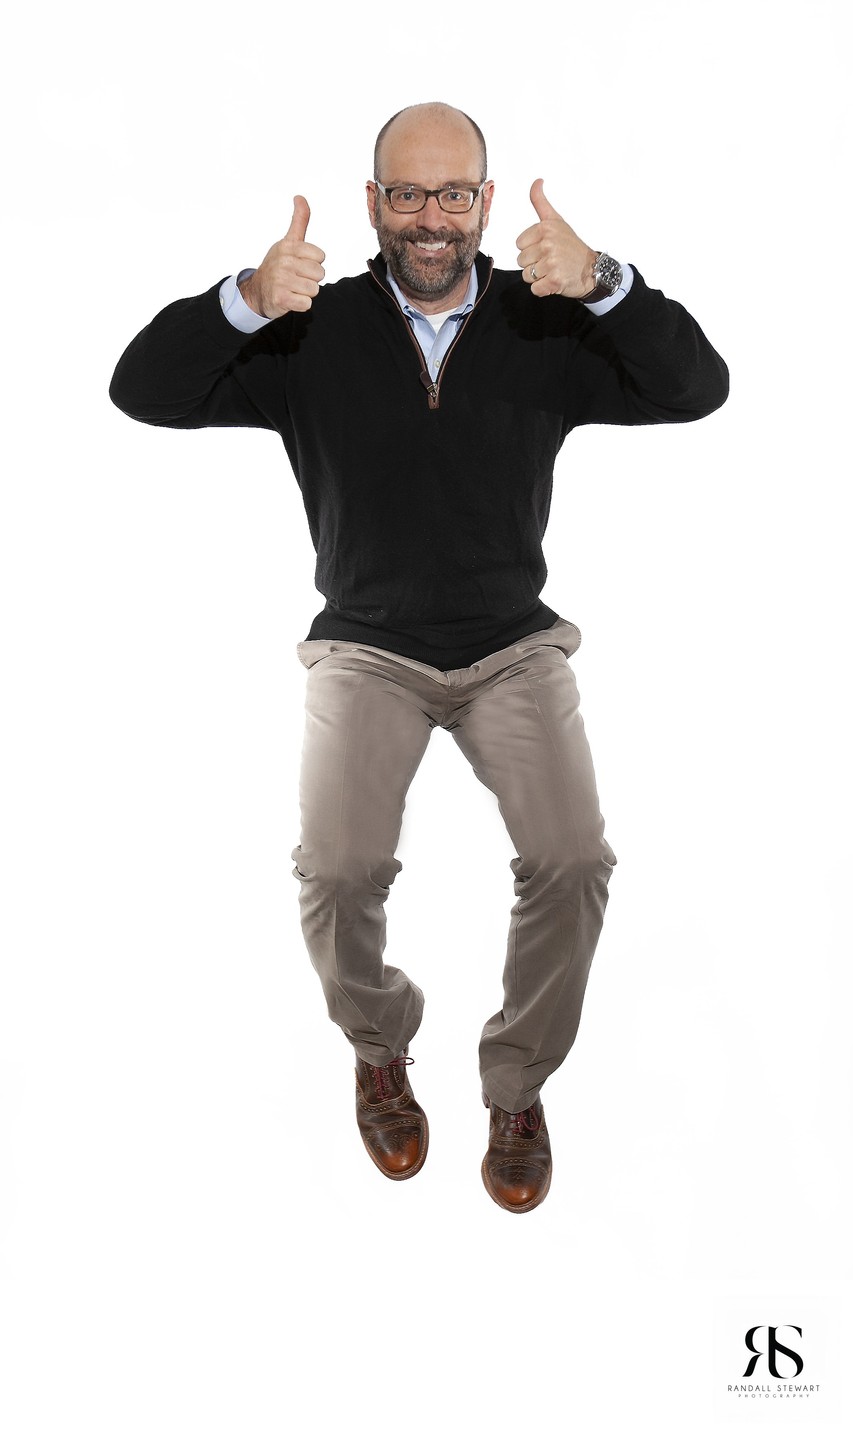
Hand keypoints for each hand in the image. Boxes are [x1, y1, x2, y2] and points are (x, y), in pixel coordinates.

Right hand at [239, 196, 325, 318]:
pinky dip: (300, 304)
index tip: (300, 263)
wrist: (258, 291)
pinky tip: (291, 298)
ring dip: (306, 292)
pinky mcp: (280, 298)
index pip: (321, 256)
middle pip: (319, 274)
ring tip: (293, 288)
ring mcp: (281, 280)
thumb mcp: (288, 241)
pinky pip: (306, 303)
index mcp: (288, 247)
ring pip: (314, 289)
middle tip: (296, 278)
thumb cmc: (277, 265)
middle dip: (311, 279)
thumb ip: (299, 220)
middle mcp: (284, 261)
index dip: (314, 263)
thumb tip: (300, 197)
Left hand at [516, 179, 597, 299]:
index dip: (530, 248)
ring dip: (538, 277)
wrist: (591, 269)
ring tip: (553, 270)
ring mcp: (552, 263)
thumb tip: (537, 181)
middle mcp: (548, 244)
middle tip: (551, 260)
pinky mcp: (555, 281)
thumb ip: (541, 202)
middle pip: (521, 261)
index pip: (519, 244)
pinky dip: (543, 289)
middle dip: (534, 263)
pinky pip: (535, 289)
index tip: (546, 247)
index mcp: (545, 228)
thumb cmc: (571, 246)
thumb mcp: (556, 220)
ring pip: (527, 275)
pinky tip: (555, 281)